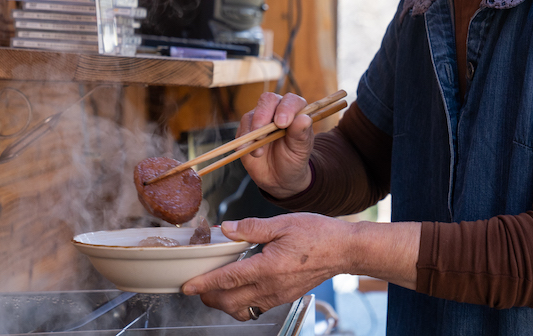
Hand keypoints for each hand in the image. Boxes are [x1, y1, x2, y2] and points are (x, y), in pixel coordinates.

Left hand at [182, 214, 350, 319]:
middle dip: (210, 297)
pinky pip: (257, 307)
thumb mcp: (283, 223)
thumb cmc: (318, 234)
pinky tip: (241, 288)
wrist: (344, 250)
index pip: (228, 279)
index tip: (188, 286)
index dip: (205, 283)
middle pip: (230, 302)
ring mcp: (279, 295)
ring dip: (225, 303)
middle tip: (198, 287)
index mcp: (268, 267)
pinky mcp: (285, 297)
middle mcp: (272, 286)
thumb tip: (227, 228)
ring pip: (242, 309)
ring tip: (216, 289)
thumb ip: (251, 227)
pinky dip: (242, 302)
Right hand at [237, 92, 313, 198]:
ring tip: (259, 152)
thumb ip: (301, 133)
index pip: (290, 100)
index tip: (282, 123)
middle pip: (268, 100)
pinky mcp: (246, 130)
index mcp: (295, 111)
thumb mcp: (301, 149)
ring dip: (253, 132)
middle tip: (262, 133)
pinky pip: (241, 129)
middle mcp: (276, 110)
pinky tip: (251, 152)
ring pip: (251, 115)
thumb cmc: (294, 159)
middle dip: (263, 115)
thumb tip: (304, 119)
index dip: (286, 108)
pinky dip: (244, 140)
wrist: (279, 176)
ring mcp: (260, 118)